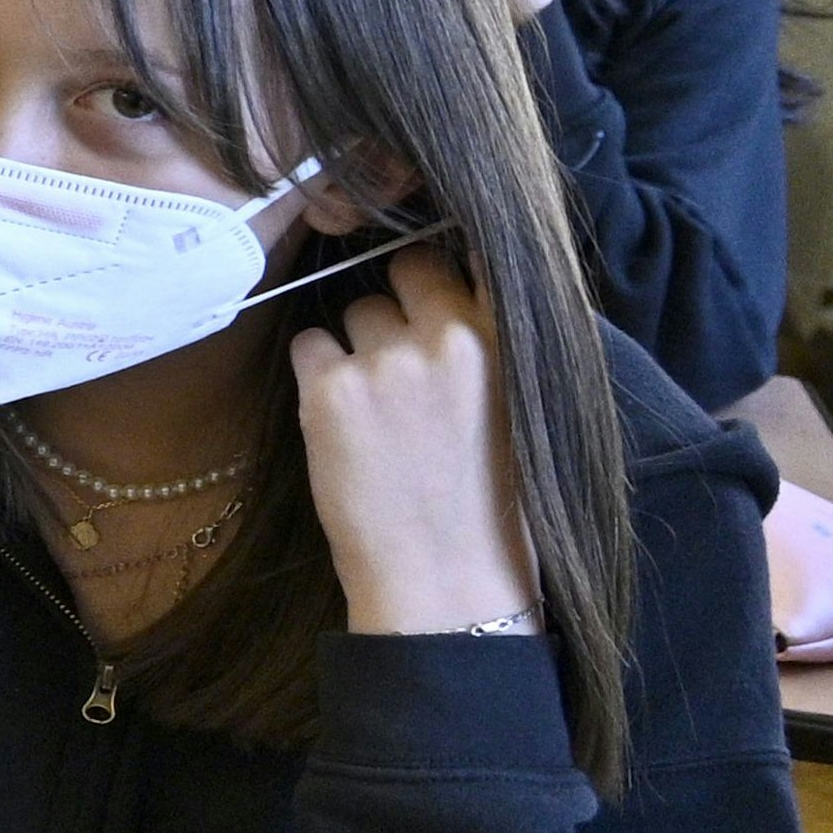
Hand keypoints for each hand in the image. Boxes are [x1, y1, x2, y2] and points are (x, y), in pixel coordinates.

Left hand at [290, 246, 538, 634]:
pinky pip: (309, 344)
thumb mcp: (523, 405)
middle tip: (400, 352)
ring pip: (355, 309)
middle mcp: (450, 336)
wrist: (448, 579)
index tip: (435, 289)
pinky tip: (340, 415)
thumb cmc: (494, 504)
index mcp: (512, 338)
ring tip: (376, 403)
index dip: (447, 268)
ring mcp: (386, 359)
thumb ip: (496, 343)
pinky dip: (318, 371)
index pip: (474, 253)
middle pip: (406, 268)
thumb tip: (464, 287)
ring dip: (358, 343)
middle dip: (400, 300)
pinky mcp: (330, 388)